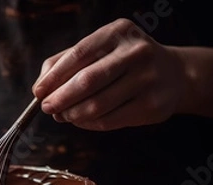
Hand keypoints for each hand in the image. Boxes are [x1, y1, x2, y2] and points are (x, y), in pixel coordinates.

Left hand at [32, 18, 185, 130]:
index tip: (38, 92)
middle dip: (61, 98)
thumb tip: (41, 86)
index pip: (78, 54)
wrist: (174, 74)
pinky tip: (81, 121)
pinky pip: (110, 120)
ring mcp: (148, 79)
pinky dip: (88, 124)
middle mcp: (136, 52)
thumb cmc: (125, 61)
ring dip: (73, 114)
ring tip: (63, 115)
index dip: (54, 76)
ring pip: (97, 105)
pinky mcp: (152, 105)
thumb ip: (66, 61)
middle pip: (87, 81)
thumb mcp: (100, 49)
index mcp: (118, 32)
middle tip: (47, 107)